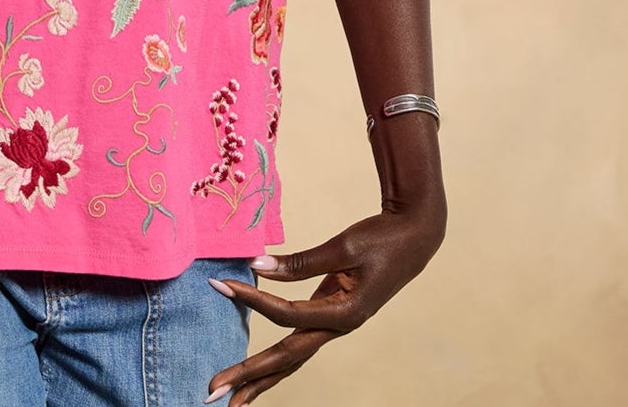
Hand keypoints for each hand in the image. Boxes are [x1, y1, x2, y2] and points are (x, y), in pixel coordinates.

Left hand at [202, 202, 445, 403]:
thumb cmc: (381, 238)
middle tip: (212, 391)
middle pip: (287, 359)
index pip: (287, 316)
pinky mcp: (331, 314)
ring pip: (293, 359)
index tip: (221, 284)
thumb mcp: (343, 246)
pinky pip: (299, 342)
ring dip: (261, 378)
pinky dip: (278, 357)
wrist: (415, 237)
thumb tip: (256, 264)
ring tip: (233, 398)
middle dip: (249, 376)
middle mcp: (338, 328)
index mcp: (345, 314)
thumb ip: (300, 261)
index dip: (253, 300)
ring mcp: (335, 325)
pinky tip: (260, 366)